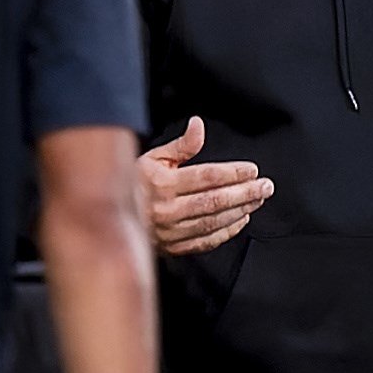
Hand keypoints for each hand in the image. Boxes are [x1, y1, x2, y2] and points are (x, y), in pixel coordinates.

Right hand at [137, 116, 267, 256]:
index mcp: (163, 184)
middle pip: (215, 200)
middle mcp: (169, 209)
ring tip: (257, 200)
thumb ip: (181, 146)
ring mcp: (172, 231)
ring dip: (240, 210)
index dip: (233, 173)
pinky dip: (227, 231)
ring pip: (214, 221)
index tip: (251, 170)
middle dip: (245, 193)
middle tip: (266, 187)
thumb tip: (198, 126)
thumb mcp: (153, 158)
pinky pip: (207, 240)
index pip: (207, 177)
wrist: (107, 218)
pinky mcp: (174, 247)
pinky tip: (241, 220)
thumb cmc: (134, 184)